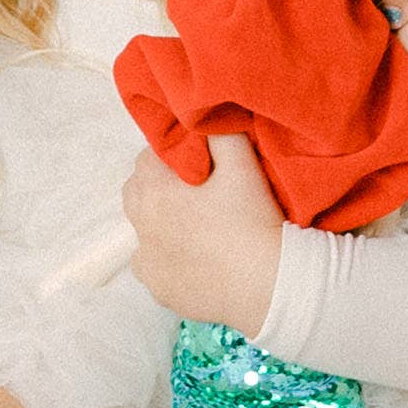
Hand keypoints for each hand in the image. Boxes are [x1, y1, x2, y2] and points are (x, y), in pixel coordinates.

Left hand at [121, 134, 285, 335]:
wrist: (269, 284)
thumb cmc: (252, 219)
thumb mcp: (241, 161)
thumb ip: (219, 130)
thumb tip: (206, 116)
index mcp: (152, 191)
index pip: (149, 156)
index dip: (173, 154)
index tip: (199, 161)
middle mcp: (140, 227)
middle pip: (139, 191)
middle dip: (160, 185)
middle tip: (197, 189)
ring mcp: (147, 263)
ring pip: (144, 230)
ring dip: (161, 222)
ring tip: (197, 223)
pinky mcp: (160, 291)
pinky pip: (154, 266)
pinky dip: (168, 257)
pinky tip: (195, 255)